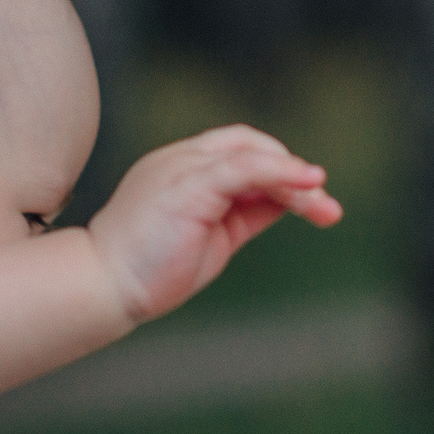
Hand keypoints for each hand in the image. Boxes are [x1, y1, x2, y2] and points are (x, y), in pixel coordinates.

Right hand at [85, 125, 341, 324]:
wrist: (106, 287)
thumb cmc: (154, 270)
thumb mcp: (215, 237)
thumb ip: (246, 213)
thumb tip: (286, 203)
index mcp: (184, 170)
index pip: (242, 153)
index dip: (281, 172)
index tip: (312, 205)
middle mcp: (181, 160)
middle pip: (251, 147)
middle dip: (294, 175)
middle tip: (327, 210)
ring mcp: (182, 168)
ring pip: (252, 156)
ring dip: (296, 180)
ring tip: (325, 207)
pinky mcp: (187, 184)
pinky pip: (243, 168)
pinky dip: (281, 173)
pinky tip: (309, 184)